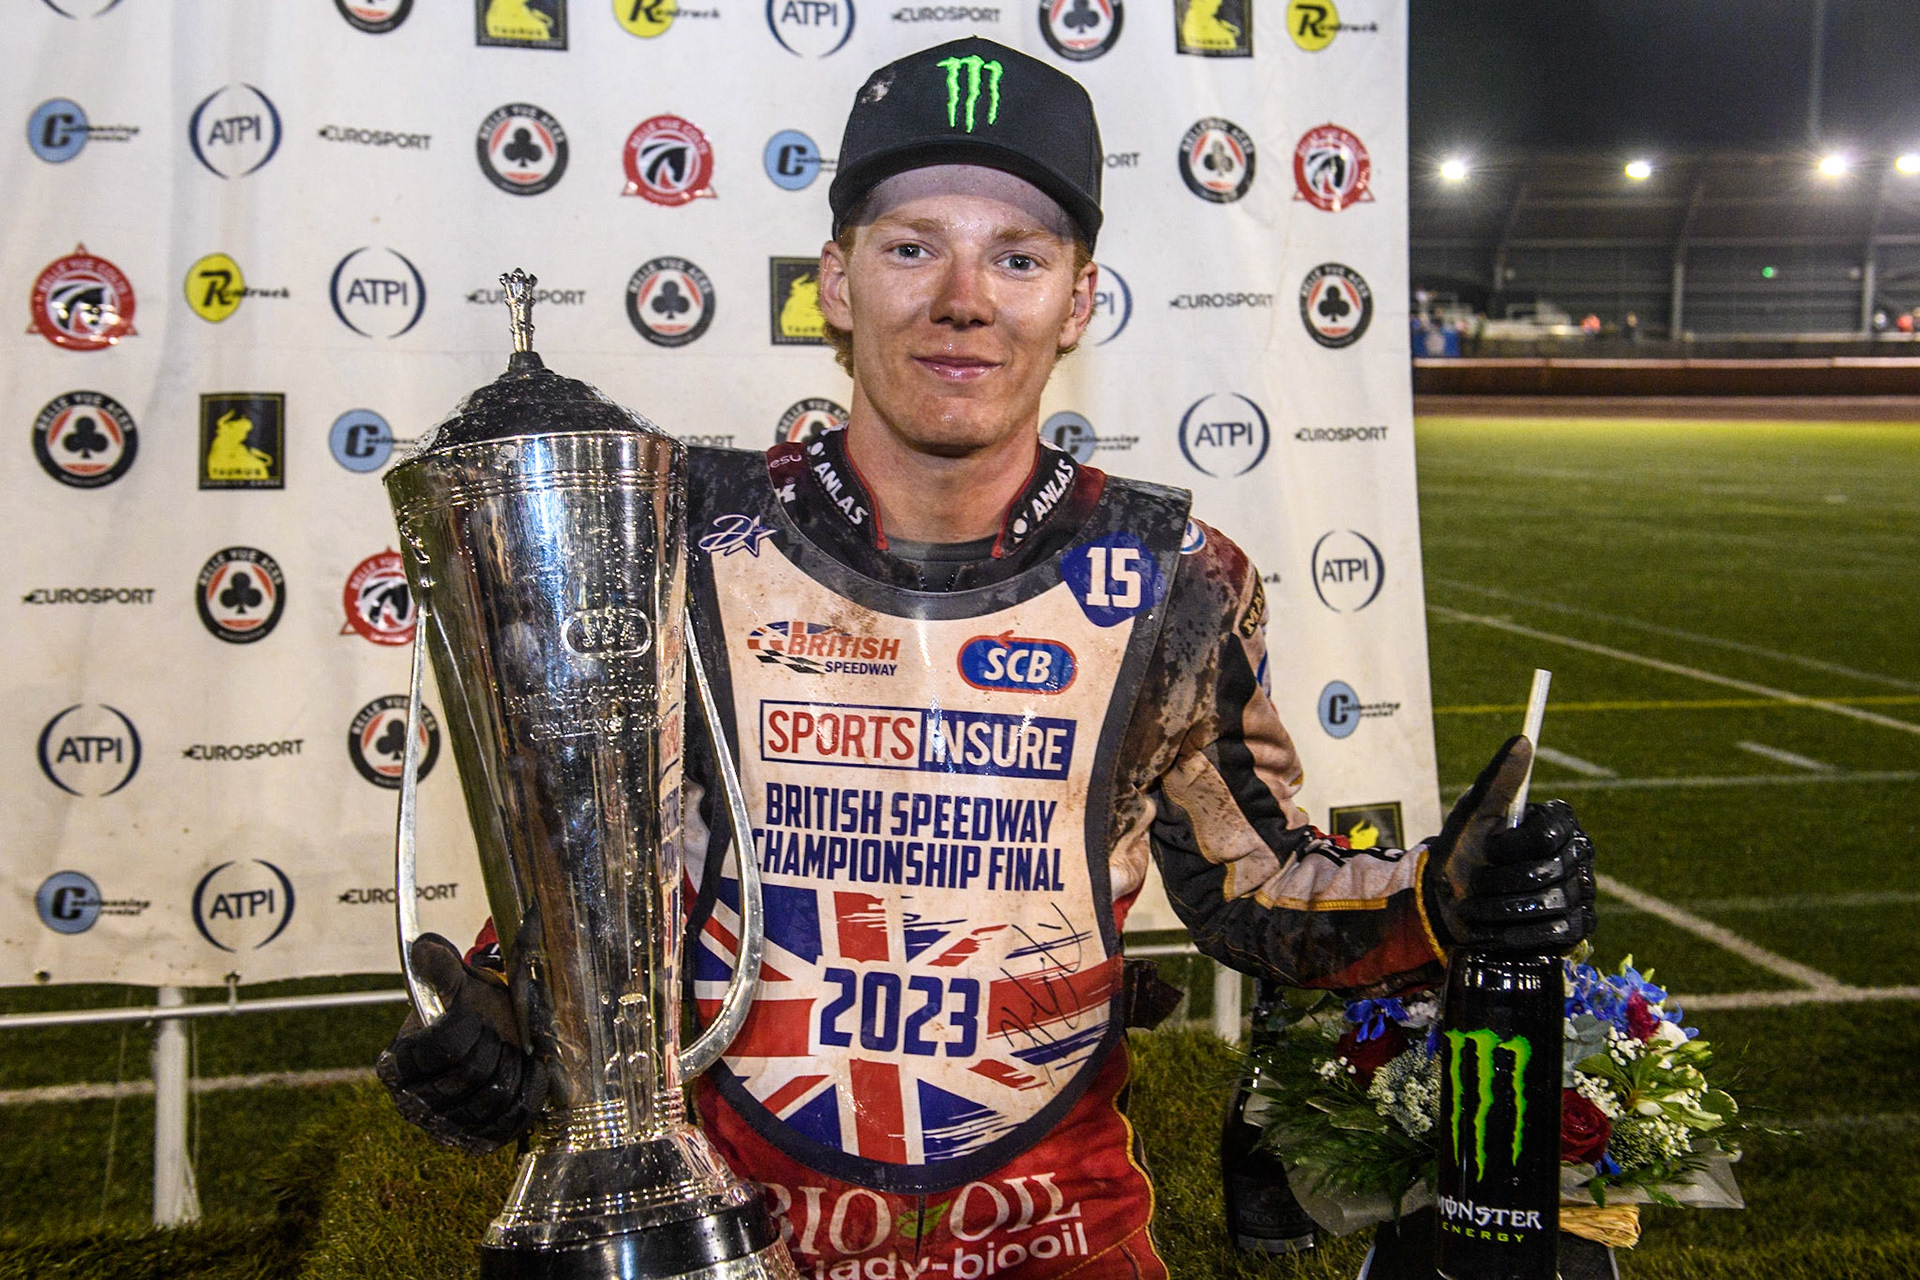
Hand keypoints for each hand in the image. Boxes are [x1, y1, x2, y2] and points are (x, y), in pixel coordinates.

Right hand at [374, 931, 548, 1153]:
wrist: (492, 1043)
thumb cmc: (471, 1013)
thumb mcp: (458, 988)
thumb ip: (441, 969)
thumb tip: (423, 948)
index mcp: (397, 1063)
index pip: (439, 1048)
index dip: (467, 1028)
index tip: (476, 1015)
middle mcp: (412, 1103)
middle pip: (470, 1075)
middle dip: (496, 1046)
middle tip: (501, 1034)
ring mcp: (442, 1128)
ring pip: (492, 1100)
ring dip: (515, 1069)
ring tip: (515, 1052)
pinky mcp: (473, 1142)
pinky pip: (508, 1125)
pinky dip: (529, 1095)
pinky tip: (532, 1072)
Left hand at [1421, 736, 1596, 952]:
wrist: (1448, 906)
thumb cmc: (1462, 852)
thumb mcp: (1472, 813)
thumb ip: (1498, 778)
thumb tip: (1522, 739)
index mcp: (1559, 823)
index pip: (1548, 834)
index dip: (1510, 847)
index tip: (1488, 849)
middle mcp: (1578, 855)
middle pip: (1545, 872)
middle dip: (1499, 882)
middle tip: (1476, 883)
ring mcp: (1581, 893)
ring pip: (1550, 905)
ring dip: (1501, 910)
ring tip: (1479, 908)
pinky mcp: (1577, 928)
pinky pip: (1557, 934)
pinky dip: (1518, 935)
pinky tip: (1497, 932)